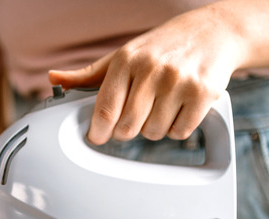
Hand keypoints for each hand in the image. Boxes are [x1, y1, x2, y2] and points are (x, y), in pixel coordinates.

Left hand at [49, 6, 243, 144]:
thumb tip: (54, 78)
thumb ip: (89, 74)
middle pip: (128, 127)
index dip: (98, 131)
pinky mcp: (202, 93)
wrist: (213, 32)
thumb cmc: (163, 46)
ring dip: (155, 128)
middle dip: (128, 130)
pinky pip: (180, 132)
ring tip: (162, 106)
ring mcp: (178, 81)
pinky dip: (178, 128)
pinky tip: (180, 108)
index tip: (97, 137)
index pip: (105, 108)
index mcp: (127, 60)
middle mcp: (151, 69)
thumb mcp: (122, 55)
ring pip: (153, 132)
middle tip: (136, 117)